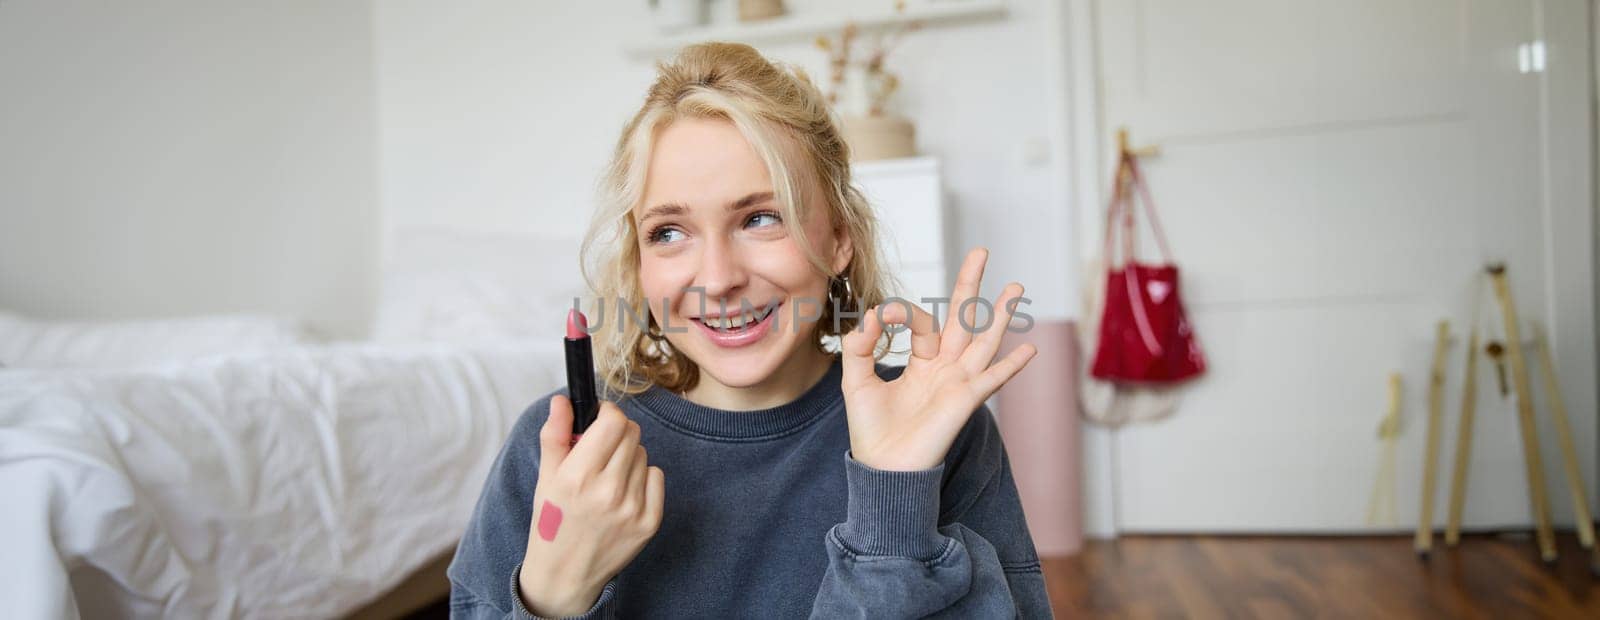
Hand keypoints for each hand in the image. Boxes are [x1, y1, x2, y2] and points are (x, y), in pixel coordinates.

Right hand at [517, 397, 664, 616]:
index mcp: (578, 476)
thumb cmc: (552, 521)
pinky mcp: (650, 522)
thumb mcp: (545, 478)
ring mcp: (632, 508)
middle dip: (616, 434)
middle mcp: (608, 491)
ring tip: (607, 479)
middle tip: (600, 452)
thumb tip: (563, 399)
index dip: (608, 414)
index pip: (614, 422)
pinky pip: (656, 477)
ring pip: (643, 454)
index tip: (599, 421)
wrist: (565, 574)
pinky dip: (642, 479)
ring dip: (627, 458)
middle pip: (632, 433)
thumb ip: (555, 434)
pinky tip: (622, 495)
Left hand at [841, 248, 1037, 471]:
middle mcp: (944, 367)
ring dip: (1001, 315)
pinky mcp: (965, 400)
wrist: (882, 468)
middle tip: (981, 251)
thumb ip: (860, 346)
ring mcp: (958, 382)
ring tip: (1016, 288)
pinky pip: (992, 378)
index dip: (900, 313)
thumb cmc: (871, 429)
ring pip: (984, 341)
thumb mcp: (856, 380)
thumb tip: (872, 314)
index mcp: (921, 361)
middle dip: (971, 285)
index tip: (881, 316)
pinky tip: (1029, 349)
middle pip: (962, 318)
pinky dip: (1011, 365)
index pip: (921, 322)